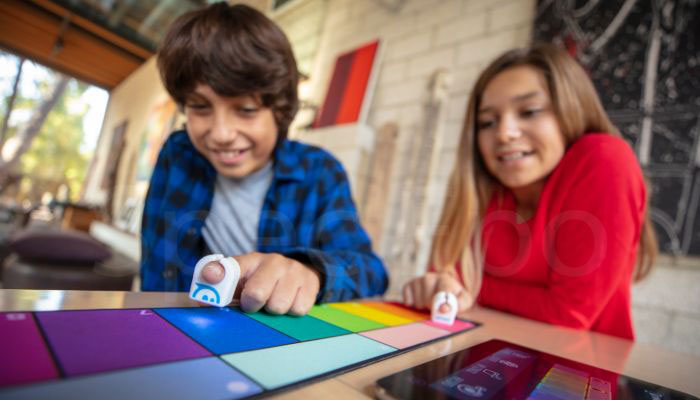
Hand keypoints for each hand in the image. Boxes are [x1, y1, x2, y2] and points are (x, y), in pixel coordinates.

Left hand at [201, 252, 320, 315]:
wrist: (301, 272)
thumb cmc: (262, 282)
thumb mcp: (241, 281)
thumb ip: (219, 290)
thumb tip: (200, 299)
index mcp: (249, 261)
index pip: (230, 267)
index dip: (217, 274)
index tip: (211, 279)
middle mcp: (272, 262)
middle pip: (256, 294)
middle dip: (253, 305)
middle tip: (254, 304)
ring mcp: (293, 271)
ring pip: (278, 306)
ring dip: (274, 310)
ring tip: (274, 302)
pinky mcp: (310, 283)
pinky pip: (298, 309)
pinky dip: (292, 311)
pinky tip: (290, 302)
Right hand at [402, 272, 473, 312]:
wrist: (445, 291)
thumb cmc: (455, 298)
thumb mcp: (464, 301)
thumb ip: (460, 304)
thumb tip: (445, 309)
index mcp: (445, 279)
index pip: (443, 290)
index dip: (442, 302)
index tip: (443, 310)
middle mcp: (431, 276)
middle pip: (428, 297)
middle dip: (433, 307)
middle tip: (437, 308)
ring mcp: (418, 280)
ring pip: (418, 300)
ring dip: (423, 307)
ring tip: (429, 305)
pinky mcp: (409, 285)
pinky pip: (406, 297)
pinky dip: (410, 303)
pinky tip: (417, 303)